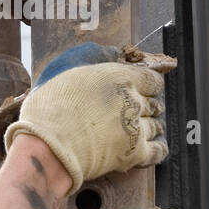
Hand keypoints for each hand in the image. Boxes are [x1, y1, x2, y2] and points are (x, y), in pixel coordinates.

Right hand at [4, 43, 168, 192]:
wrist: (50, 145)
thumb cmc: (51, 107)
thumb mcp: (69, 69)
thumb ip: (95, 60)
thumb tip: (112, 54)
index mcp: (120, 77)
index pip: (151, 79)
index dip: (147, 84)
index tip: (142, 88)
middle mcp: (133, 100)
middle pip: (154, 103)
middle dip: (145, 106)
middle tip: (132, 111)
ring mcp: (136, 127)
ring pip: (156, 126)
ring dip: (149, 127)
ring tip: (136, 130)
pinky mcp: (135, 154)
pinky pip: (158, 151)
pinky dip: (156, 149)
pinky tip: (148, 149)